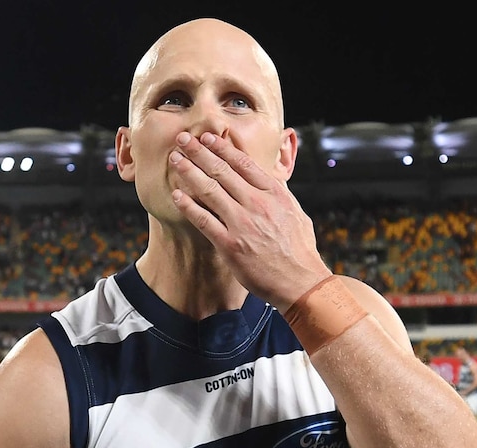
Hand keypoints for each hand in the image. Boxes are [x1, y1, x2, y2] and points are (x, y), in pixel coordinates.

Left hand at [169, 131, 330, 310]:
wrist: (301, 282)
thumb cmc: (300, 250)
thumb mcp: (297, 213)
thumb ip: (280, 195)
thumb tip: (272, 181)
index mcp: (274, 193)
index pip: (243, 163)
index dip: (222, 147)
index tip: (207, 137)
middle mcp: (257, 204)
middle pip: (222, 171)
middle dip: (199, 152)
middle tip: (182, 139)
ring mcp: (242, 224)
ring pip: (210, 190)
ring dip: (189, 172)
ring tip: (175, 160)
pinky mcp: (230, 245)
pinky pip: (204, 220)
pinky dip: (189, 206)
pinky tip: (177, 195)